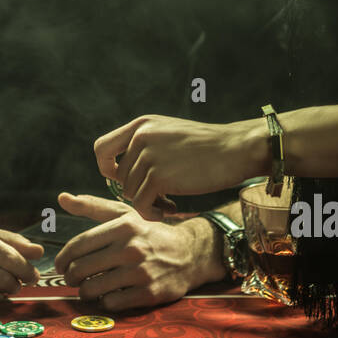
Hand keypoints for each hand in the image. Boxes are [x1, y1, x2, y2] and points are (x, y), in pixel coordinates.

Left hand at [52, 193, 216, 311]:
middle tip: (72, 279)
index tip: (60, 265)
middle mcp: (132, 248)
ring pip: (92, 289)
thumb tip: (62, 198)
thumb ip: (92, 207)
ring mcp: (141, 272)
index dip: (62, 258)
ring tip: (87, 289)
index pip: (79, 245)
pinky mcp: (149, 293)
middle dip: (70, 277)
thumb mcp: (125, 215)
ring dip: (84, 292)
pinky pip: (111, 304)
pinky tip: (108, 296)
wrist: (190, 253)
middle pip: (81, 269)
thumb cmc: (150, 233)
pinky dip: (104, 302)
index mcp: (123, 227)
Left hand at [94, 114, 268, 220]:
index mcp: (141, 125)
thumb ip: (145, 145)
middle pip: (118, 176)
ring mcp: (148, 156)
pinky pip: (140, 204)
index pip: (101, 147)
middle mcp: (140, 137)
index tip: (122, 179)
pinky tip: (170, 210)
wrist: (236, 149)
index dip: (106, 167)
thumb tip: (119, 171)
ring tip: (168, 203)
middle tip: (158, 198)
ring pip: (128, 192)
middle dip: (135, 190)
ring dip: (147, 203)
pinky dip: (151, 212)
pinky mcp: (159, 176)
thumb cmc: (208, 146)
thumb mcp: (169, 133)